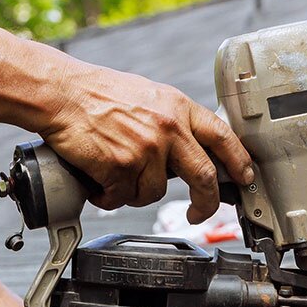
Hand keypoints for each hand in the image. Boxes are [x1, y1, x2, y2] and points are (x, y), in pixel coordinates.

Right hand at [41, 66, 254, 223]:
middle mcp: (168, 128)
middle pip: (204, 176)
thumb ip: (171, 121)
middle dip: (207, 202)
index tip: (245, 177)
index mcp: (177, 107)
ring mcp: (146, 149)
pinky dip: (108, 195)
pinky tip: (98, 179)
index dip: (239, 160)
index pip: (222, 136)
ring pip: (155, 193)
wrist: (61, 94)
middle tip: (201, 213)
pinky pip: (123, 197)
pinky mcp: (122, 167)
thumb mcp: (147, 97)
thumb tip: (189, 148)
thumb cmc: (96, 94)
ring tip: (114, 175)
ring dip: (134, 192)